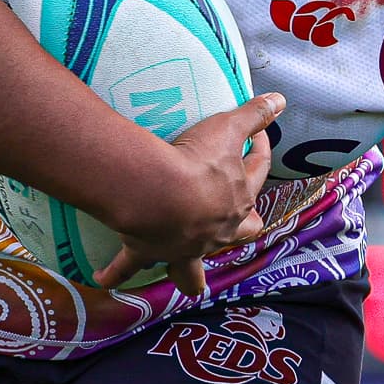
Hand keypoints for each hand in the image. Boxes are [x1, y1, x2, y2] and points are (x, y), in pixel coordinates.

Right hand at [110, 92, 286, 297]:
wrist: (161, 193)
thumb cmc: (197, 161)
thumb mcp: (228, 129)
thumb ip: (254, 114)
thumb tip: (281, 100)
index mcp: (237, 199)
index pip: (257, 174)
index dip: (260, 154)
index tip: (258, 138)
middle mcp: (215, 231)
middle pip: (239, 235)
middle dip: (241, 232)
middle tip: (236, 226)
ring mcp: (183, 246)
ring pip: (192, 271)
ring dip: (190, 277)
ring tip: (190, 282)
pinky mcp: (149, 251)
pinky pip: (128, 265)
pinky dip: (115, 272)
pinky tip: (103, 279)